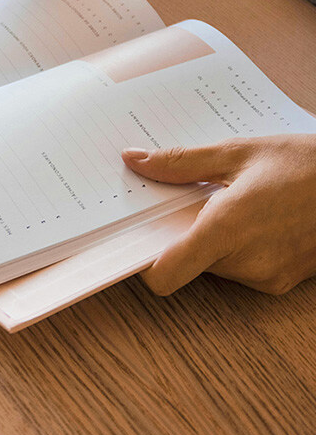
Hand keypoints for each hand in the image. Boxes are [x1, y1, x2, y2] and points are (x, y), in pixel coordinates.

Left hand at [121, 134, 315, 294]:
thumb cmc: (304, 164)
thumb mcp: (237, 152)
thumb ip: (181, 162)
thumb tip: (135, 161)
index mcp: (227, 229)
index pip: (165, 275)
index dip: (144, 262)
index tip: (136, 235)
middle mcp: (245, 263)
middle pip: (187, 263)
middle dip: (180, 233)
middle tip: (183, 197)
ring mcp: (267, 277)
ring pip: (214, 265)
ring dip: (210, 237)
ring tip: (226, 198)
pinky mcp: (283, 282)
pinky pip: (241, 269)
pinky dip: (235, 246)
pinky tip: (250, 213)